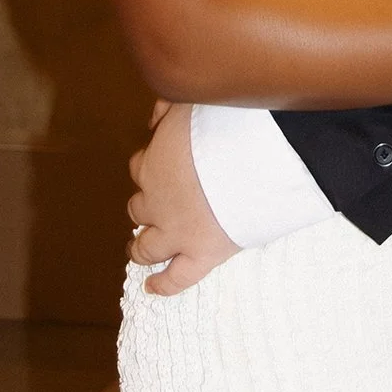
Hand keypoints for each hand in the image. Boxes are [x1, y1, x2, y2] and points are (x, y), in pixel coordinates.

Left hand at [127, 99, 240, 299]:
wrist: (252, 157)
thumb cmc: (226, 126)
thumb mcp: (190, 104)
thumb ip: (169, 109)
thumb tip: (156, 116)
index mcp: (154, 164)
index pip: (140, 168)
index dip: (149, 168)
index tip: (158, 167)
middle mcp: (157, 202)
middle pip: (139, 207)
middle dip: (145, 207)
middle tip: (154, 208)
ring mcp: (176, 232)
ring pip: (145, 247)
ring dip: (140, 247)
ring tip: (138, 249)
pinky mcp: (201, 255)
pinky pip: (175, 278)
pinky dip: (161, 285)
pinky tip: (152, 287)